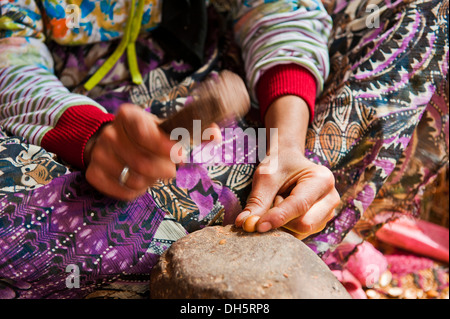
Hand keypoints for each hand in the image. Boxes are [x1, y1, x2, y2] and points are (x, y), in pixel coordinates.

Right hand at [84, 103, 221, 200]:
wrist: (110, 142)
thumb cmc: (146, 135)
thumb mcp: (166, 127)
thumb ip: (193, 130)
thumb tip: (216, 136)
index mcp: (129, 115)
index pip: (145, 132)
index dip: (164, 146)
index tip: (180, 154)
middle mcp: (110, 133)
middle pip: (143, 162)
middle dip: (164, 170)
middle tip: (170, 169)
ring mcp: (99, 154)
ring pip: (134, 179)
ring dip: (151, 181)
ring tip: (152, 172)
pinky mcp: (93, 174)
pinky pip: (123, 192)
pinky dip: (137, 191)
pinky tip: (138, 180)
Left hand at [234, 94, 339, 238]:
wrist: (289, 161)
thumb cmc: (278, 165)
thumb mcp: (266, 177)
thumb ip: (257, 201)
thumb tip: (246, 224)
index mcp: (322, 180)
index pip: (299, 205)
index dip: (278, 217)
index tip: (257, 225)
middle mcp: (330, 198)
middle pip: (304, 224)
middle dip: (281, 219)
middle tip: (272, 200)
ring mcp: (327, 213)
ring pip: (301, 232)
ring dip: (282, 223)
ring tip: (280, 202)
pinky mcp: (319, 224)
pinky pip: (299, 235)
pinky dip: (285, 228)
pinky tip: (282, 213)